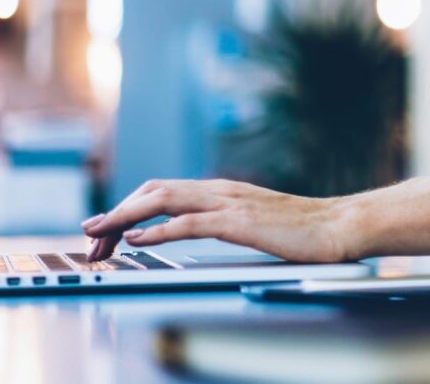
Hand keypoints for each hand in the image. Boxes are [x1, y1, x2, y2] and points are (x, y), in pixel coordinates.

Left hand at [80, 179, 352, 262]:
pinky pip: (189, 223)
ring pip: (162, 199)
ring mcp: (229, 203)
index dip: (127, 208)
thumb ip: (226, 220)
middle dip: (114, 213)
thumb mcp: (255, 222)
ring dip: (123, 218)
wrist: (340, 225)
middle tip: (88, 237)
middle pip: (152, 190)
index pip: (161, 190)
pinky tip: (137, 239)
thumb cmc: (304, 230)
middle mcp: (219, 189)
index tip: (104, 233)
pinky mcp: (239, 222)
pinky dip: (157, 229)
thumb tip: (197, 230)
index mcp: (221, 190)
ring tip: (97, 235)